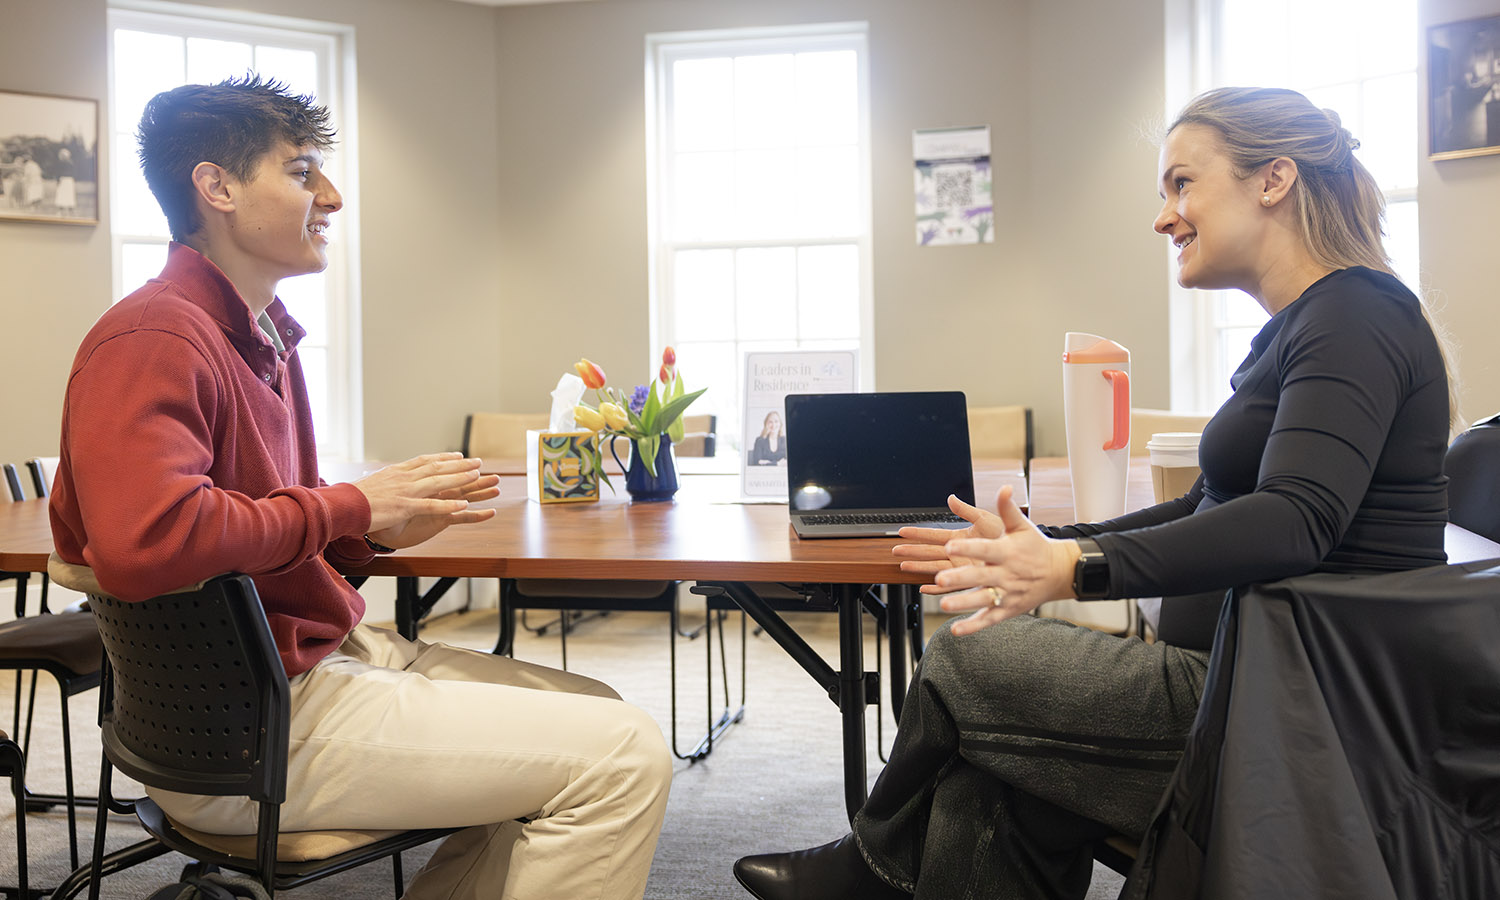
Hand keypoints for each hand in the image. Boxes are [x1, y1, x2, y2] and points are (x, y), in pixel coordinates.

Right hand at [354, 453, 500, 548]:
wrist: (340, 506)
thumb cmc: (352, 498)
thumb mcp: (373, 484)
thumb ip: (386, 481)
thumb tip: (387, 478)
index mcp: (396, 472)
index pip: (425, 460)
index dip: (444, 457)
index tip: (459, 455)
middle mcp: (403, 478)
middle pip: (437, 467)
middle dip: (459, 464)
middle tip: (478, 462)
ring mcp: (404, 492)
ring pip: (438, 481)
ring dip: (459, 478)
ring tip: (477, 476)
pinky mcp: (404, 507)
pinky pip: (430, 505)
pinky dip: (448, 504)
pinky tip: (463, 505)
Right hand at [892, 488, 1008, 585]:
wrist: (1025, 554)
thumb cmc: (1006, 534)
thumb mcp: (985, 519)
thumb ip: (966, 510)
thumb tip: (951, 498)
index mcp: (959, 537)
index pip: (933, 534)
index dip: (917, 533)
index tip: (902, 531)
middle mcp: (957, 553)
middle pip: (929, 551)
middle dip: (912, 550)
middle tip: (895, 549)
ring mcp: (961, 567)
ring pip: (934, 567)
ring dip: (918, 567)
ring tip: (903, 566)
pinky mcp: (969, 580)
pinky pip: (948, 586)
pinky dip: (936, 589)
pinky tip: (924, 589)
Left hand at [925, 487, 1081, 635]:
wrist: (1058, 572)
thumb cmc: (1035, 546)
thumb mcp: (1022, 525)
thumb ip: (1008, 508)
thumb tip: (1004, 487)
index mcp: (1007, 551)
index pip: (985, 549)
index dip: (968, 548)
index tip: (949, 545)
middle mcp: (1007, 574)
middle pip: (981, 577)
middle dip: (960, 579)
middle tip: (940, 578)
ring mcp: (1007, 594)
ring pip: (983, 601)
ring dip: (964, 604)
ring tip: (944, 605)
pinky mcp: (1008, 609)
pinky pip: (989, 619)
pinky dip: (973, 626)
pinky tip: (955, 630)